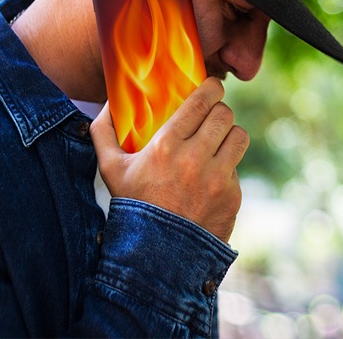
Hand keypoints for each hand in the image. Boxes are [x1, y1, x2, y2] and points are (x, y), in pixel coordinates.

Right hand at [90, 78, 247, 242]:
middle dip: (220, 111)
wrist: (156, 256)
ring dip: (229, 135)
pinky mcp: (232, 196)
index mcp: (166, 146)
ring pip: (239, 137)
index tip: (212, 86)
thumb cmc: (132, 206)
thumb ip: (103, 133)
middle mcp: (195, 159)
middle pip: (224, 115)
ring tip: (219, 141)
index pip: (202, 102)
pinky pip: (237, 168)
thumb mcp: (110, 169)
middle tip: (213, 116)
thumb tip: (106, 105)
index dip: (212, 88)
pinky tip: (212, 177)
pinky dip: (227, 169)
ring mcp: (217, 179)